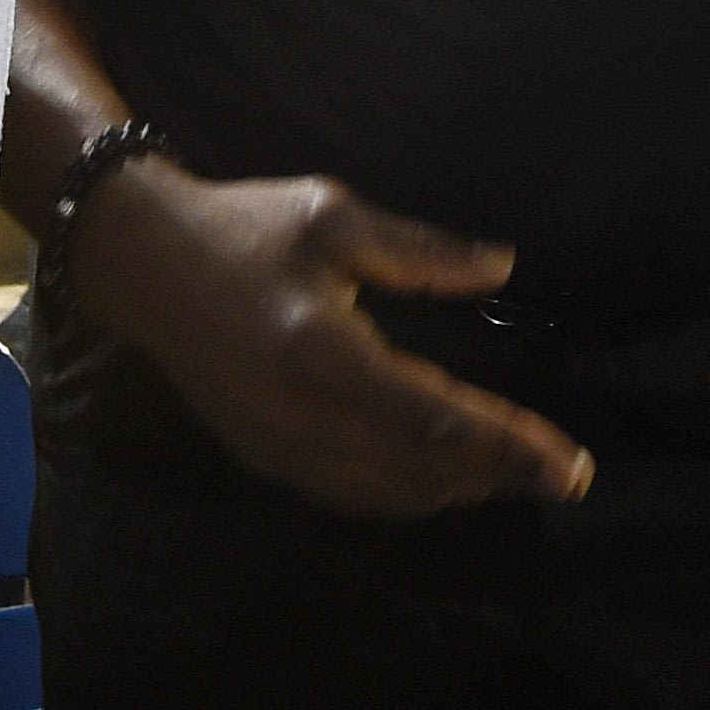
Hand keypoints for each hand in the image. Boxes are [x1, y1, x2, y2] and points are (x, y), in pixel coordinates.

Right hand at [79, 167, 591, 516]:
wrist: (141, 263)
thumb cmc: (244, 227)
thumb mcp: (334, 215)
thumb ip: (421, 251)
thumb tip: (502, 267)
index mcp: (319, 349)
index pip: (433, 416)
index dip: (507, 446)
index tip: (569, 466)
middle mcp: (297, 414)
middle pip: (418, 468)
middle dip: (497, 475)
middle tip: (562, 474)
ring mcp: (274, 447)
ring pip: (387, 493)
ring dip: (457, 488)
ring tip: (516, 474)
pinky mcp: (261, 458)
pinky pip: (349, 494)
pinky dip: (407, 493)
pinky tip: (447, 478)